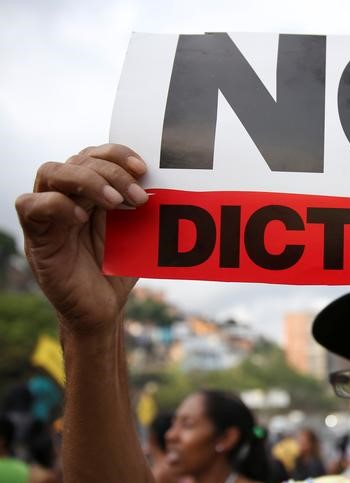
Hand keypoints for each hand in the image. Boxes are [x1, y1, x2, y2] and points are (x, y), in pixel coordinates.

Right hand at [15, 144, 148, 331]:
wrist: (103, 310)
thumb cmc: (119, 269)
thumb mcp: (137, 233)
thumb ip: (142, 207)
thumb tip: (167, 182)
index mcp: (91, 191)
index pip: (95, 154)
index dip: (117, 154)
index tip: (144, 169)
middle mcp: (67, 196)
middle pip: (77, 160)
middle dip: (111, 172)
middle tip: (138, 197)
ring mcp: (49, 215)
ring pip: (52, 172)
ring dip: (87, 181)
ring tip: (115, 202)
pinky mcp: (36, 237)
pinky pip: (30, 205)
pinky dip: (56, 204)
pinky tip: (81, 217)